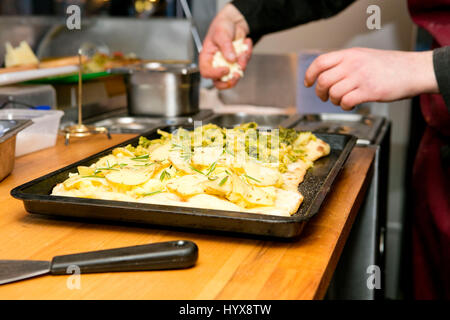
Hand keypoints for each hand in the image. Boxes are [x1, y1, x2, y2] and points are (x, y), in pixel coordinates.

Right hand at [199, 4, 252, 88]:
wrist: (234, 22)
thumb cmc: (222, 26)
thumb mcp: (222, 34)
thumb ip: (226, 47)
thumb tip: (231, 60)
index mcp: (206, 58)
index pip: (206, 72)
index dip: (215, 74)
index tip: (226, 69)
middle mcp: (215, 64)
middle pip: (219, 82)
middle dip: (229, 81)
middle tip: (237, 74)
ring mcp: (226, 65)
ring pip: (234, 76)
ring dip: (242, 64)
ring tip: (244, 50)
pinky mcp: (236, 63)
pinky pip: (243, 65)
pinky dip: (247, 56)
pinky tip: (246, 44)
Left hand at [304, 48, 438, 109]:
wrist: (413, 70)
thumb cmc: (389, 65)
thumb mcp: (363, 55)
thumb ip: (345, 62)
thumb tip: (325, 74)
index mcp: (349, 54)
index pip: (320, 62)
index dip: (309, 74)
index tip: (308, 83)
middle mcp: (353, 64)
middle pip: (323, 80)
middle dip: (320, 92)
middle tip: (325, 97)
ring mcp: (361, 77)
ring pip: (333, 93)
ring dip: (334, 101)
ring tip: (341, 101)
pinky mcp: (369, 91)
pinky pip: (346, 102)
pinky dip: (345, 106)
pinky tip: (351, 104)